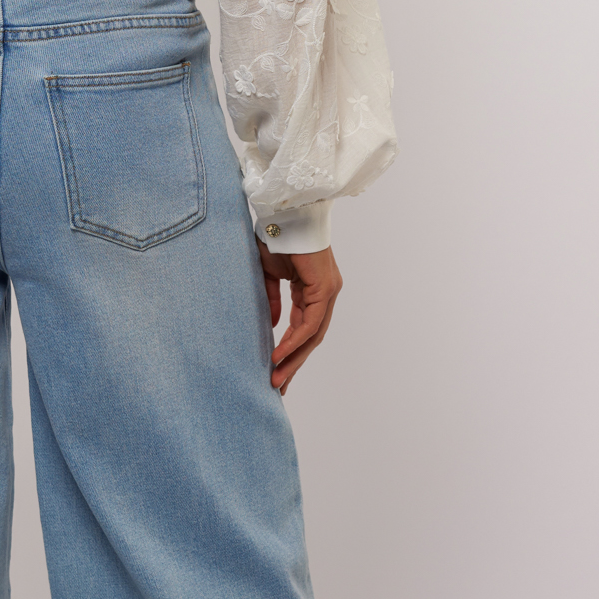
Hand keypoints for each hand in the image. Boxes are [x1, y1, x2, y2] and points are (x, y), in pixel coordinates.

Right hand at [257, 241, 341, 394]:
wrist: (284, 213)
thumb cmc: (276, 237)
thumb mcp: (269, 276)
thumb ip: (272, 300)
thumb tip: (273, 325)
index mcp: (314, 290)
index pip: (304, 329)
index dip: (290, 351)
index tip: (274, 370)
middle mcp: (326, 293)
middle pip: (312, 338)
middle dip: (294, 363)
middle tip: (278, 385)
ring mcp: (329, 291)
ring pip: (313, 335)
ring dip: (294, 358)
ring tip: (277, 377)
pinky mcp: (325, 288)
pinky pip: (310, 322)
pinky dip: (294, 340)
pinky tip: (279, 354)